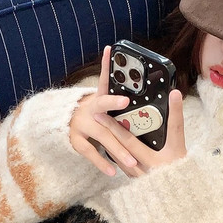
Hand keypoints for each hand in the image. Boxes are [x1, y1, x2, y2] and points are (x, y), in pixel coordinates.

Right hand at [69, 46, 139, 176]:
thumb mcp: (107, 106)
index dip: (107, 65)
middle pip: (102, 104)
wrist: (65, 124)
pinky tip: (113, 172)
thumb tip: (158, 95)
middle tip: (125, 101)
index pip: (105, 78)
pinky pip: (90, 153)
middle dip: (113, 102)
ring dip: (118, 150)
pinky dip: (102, 163)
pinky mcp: (76, 139)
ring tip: (133, 161)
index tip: (109, 50)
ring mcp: (81, 124)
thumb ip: (123, 102)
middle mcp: (90, 108)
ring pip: (102, 136)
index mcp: (100, 97)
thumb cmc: (98, 116)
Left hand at [93, 88, 186, 176]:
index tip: (102, 112)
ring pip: (117, 157)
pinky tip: (111, 145)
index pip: (128, 140)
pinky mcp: (135, 181)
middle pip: (118, 147)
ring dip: (108, 142)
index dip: (114, 125)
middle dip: (107, 131)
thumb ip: (177, 118)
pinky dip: (115, 153)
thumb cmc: (182, 167)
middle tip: (96, 115)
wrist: (182, 191)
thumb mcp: (180, 143)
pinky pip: (121, 165)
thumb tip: (174, 94)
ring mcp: (136, 177)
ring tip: (100, 128)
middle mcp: (139, 170)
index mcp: (150, 160)